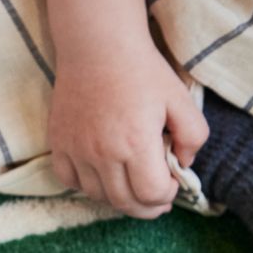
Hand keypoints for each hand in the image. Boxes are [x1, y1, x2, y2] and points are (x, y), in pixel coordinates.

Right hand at [48, 39, 207, 218]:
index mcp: (135, 143)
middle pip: (125, 202)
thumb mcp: (181, 99)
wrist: (97, 46)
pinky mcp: (59, 143)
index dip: (166, 195)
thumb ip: (193, 137)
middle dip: (147, 207)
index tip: (172, 183)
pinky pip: (69, 181)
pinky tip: (102, 175)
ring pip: (97, 195)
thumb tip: (183, 163)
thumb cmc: (142, 70)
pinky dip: (86, 185)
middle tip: (157, 200)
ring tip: (131, 186)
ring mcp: (76, 150)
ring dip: (118, 197)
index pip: (151, 194)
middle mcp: (103, 152)